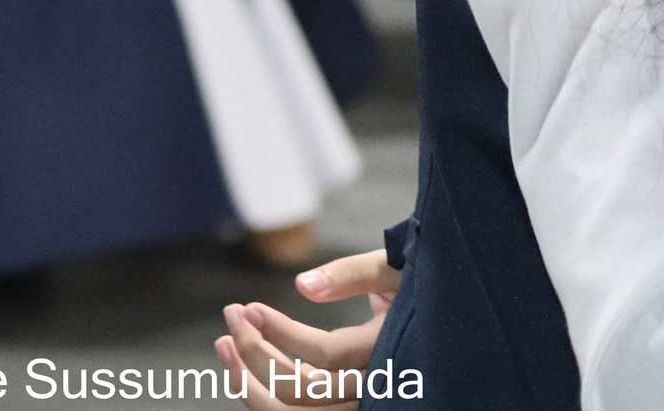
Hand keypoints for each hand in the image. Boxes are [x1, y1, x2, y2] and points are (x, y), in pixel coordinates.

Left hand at [214, 248, 398, 410]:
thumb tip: (302, 284)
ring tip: (225, 343)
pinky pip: (296, 409)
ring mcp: (356, 400)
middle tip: (232, 316)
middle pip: (301, 390)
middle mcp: (372, 386)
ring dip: (248, 382)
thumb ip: (354, 273)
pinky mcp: (340, 402)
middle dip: (255, 354)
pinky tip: (244, 362)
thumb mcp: (392, 268)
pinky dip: (263, 392)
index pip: (325, 355)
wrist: (438, 314)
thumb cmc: (413, 283)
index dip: (281, 333)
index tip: (250, 307)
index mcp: (388, 349)